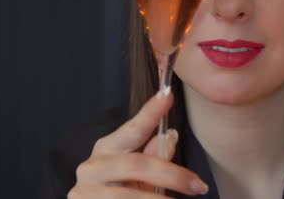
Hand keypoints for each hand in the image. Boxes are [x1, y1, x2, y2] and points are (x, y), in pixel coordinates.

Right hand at [68, 91, 209, 197]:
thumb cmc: (116, 195)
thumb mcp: (136, 177)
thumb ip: (152, 159)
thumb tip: (169, 137)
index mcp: (107, 149)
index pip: (133, 128)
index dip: (151, 112)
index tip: (168, 95)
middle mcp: (92, 167)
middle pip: (136, 164)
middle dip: (172, 175)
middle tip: (198, 185)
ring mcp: (85, 191)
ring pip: (129, 194)